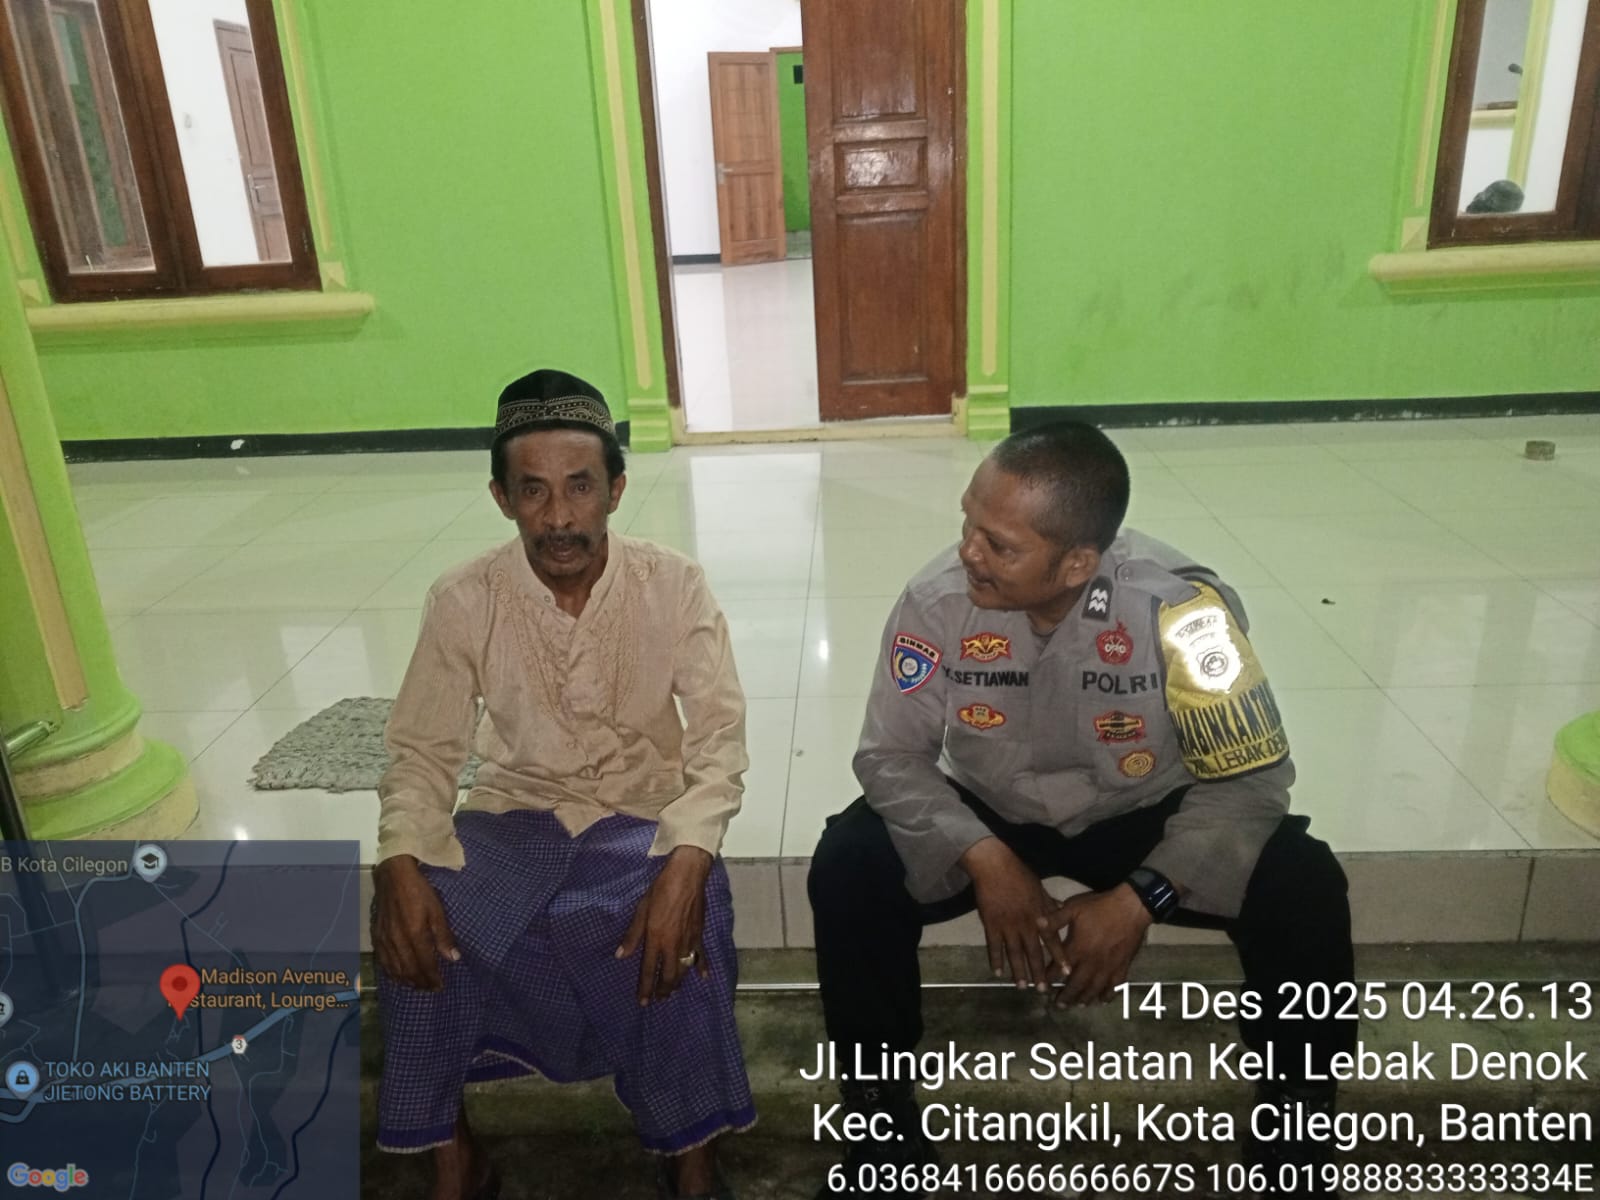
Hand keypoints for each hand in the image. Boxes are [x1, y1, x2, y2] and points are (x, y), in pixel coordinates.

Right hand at [372, 855, 460, 990]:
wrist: (393, 877)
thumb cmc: (419, 891)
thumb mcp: (437, 911)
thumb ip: (443, 936)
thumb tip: (453, 958)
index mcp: (414, 934)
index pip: (424, 965)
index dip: (432, 978)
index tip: (440, 986)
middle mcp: (397, 941)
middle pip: (409, 971)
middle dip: (420, 983)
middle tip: (430, 988)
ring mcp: (384, 940)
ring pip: (394, 970)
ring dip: (407, 981)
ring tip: (418, 985)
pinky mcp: (376, 937)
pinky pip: (383, 962)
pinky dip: (392, 973)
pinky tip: (398, 976)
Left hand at [616, 846, 713, 1004]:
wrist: (687, 877)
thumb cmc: (661, 891)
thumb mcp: (641, 911)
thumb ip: (632, 935)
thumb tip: (621, 955)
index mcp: (656, 940)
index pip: (648, 971)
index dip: (645, 988)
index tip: (643, 1002)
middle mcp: (673, 946)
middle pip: (669, 976)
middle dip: (663, 990)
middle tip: (659, 999)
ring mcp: (688, 942)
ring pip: (684, 970)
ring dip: (678, 983)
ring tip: (673, 991)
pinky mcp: (699, 935)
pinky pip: (701, 955)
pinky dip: (702, 967)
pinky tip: (704, 977)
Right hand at [962, 838, 1070, 991]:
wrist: (995, 867)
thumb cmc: (1019, 875)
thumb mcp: (1040, 888)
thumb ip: (1049, 904)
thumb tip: (1062, 912)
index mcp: (1039, 915)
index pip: (1052, 939)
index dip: (1059, 956)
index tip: (1067, 971)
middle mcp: (1026, 924)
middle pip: (1034, 952)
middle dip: (1039, 972)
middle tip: (1042, 990)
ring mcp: (1007, 926)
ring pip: (1014, 953)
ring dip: (1018, 971)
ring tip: (1021, 987)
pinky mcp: (991, 924)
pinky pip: (993, 946)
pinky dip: (995, 960)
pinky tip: (997, 972)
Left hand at [1038, 883, 1150, 1005]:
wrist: (1131, 908)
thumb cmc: (1100, 907)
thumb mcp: (1073, 908)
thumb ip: (1055, 919)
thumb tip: (1036, 924)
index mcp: (1077, 949)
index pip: (1058, 969)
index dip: (1049, 978)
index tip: (1043, 986)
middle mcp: (1091, 963)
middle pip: (1076, 985)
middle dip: (1066, 996)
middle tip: (1059, 1005)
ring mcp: (1108, 967)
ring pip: (1094, 989)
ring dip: (1085, 999)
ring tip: (1078, 1005)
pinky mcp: (1122, 967)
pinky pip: (1114, 986)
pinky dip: (1108, 995)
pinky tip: (1103, 1000)